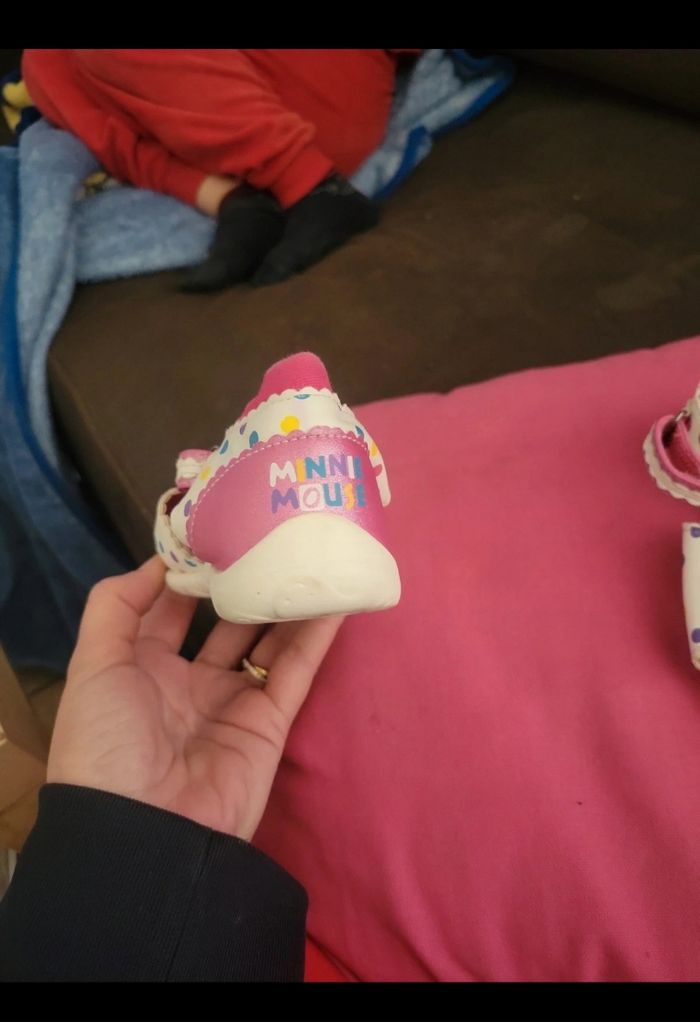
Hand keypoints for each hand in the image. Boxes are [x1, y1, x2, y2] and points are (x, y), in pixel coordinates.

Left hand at [48, 557, 342, 839]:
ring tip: (309, 559)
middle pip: (226, 626)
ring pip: (267, 644)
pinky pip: (295, 673)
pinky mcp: (270, 725)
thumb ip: (115, 606)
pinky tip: (332, 599)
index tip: (219, 535)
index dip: (191, 577)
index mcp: (142, 670)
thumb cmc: (109, 740)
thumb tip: (157, 562)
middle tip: (273, 541)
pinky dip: (315, 637)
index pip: (171, 613)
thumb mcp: (93, 665)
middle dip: (246, 586)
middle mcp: (189, 684)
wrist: (144, 830)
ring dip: (287, 605)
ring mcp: (232, 704)